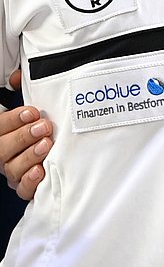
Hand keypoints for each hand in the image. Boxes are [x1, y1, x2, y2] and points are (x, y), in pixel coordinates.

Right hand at [1, 70, 51, 200]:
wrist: (56, 146)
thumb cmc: (40, 124)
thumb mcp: (32, 107)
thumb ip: (23, 90)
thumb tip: (17, 77)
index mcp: (2, 133)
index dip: (13, 119)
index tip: (32, 112)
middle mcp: (3, 153)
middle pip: (2, 148)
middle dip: (23, 136)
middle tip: (44, 127)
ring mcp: (13, 171)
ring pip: (12, 168)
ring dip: (30, 156)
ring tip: (47, 145)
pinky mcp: (25, 187)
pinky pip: (23, 190)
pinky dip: (30, 182)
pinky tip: (40, 171)